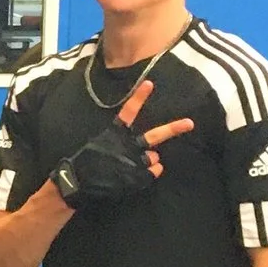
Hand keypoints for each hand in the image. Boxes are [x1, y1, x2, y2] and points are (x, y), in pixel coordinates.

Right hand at [47, 79, 195, 208]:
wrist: (77, 182)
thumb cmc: (85, 163)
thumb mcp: (99, 144)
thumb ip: (118, 142)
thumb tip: (145, 150)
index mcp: (115, 133)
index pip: (128, 111)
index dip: (139, 97)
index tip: (150, 83)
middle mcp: (127, 144)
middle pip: (154, 136)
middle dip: (173, 129)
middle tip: (190, 123)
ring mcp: (133, 161)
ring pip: (153, 157)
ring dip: (151, 160)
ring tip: (140, 164)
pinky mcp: (136, 175)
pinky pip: (153, 172)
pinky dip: (151, 172)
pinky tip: (142, 174)